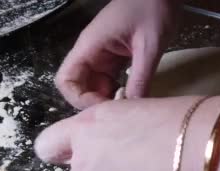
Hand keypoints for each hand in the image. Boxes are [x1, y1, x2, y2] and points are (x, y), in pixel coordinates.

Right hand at [55, 0, 179, 108]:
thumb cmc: (152, 8)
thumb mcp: (149, 46)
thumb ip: (140, 77)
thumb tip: (132, 108)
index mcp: (90, 46)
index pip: (66, 80)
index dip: (79, 99)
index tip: (104, 108)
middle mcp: (91, 52)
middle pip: (78, 87)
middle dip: (94, 103)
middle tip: (118, 112)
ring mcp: (103, 56)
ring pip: (94, 87)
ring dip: (107, 100)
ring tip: (128, 106)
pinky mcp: (115, 58)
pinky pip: (109, 81)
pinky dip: (117, 93)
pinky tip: (133, 96)